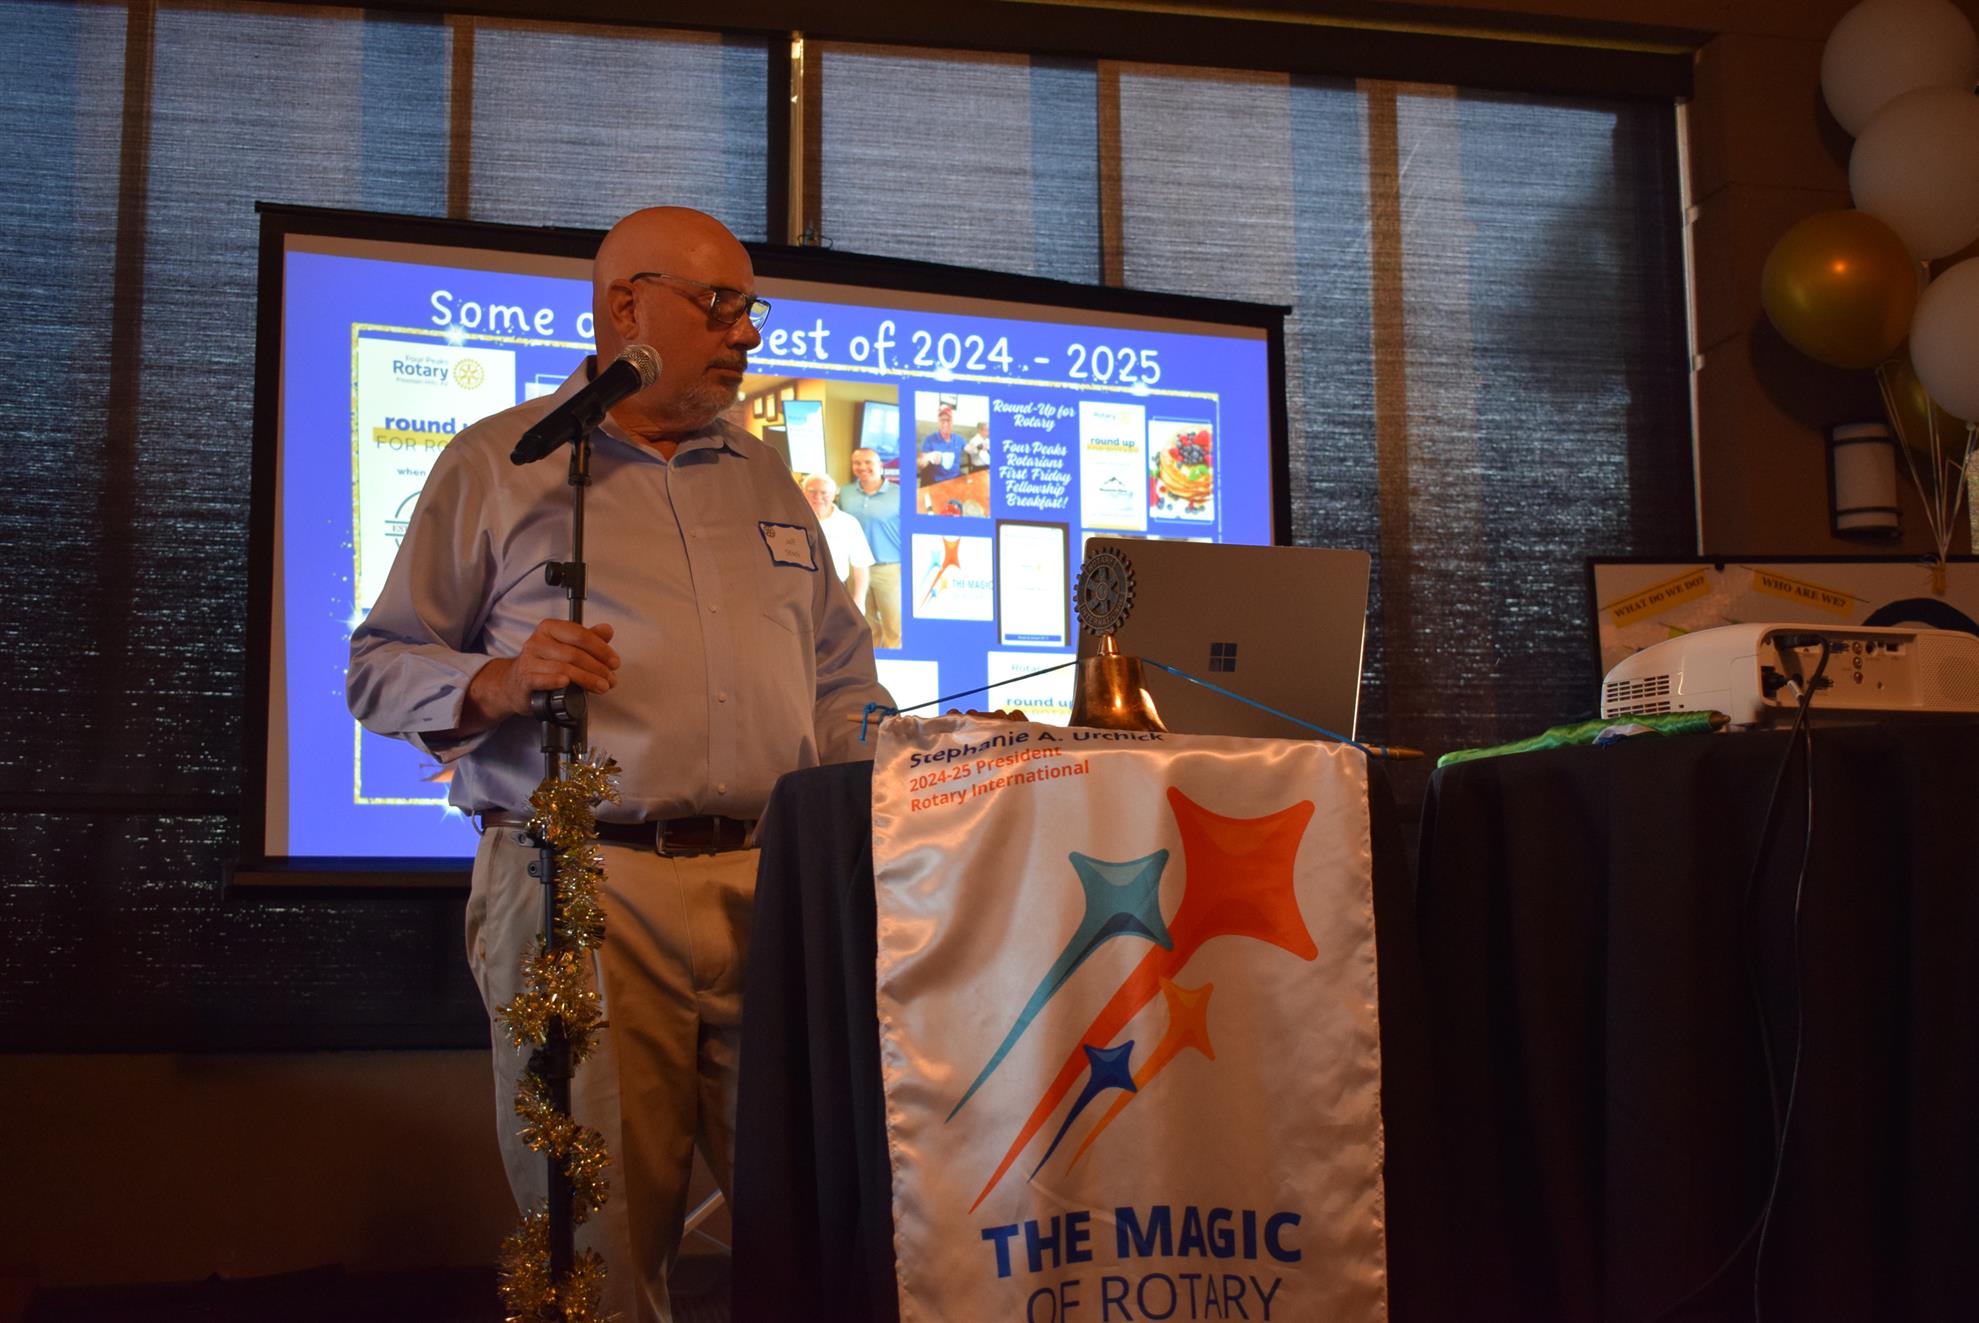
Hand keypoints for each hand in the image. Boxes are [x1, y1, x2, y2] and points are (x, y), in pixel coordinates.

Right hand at [462, 620, 619, 729]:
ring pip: (563, 668)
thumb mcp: (567, 647)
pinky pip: (541, 679)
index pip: (580, 635)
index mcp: (550, 628)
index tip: (615, 663)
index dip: (601, 649)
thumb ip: (588, 638)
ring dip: (587, 679)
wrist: (516, 684)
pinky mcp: (524, 678)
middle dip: (598, 668)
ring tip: (601, 687)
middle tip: (611, 680)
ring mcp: (529, 659)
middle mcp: (538, 641)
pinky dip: (555, 681)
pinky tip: (567, 684)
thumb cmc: (546, 663)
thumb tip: (607, 630)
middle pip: (574, 653)